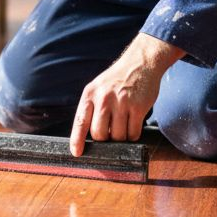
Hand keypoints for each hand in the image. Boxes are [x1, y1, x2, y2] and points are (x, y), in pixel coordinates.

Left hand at [70, 33, 183, 155]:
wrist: (140, 63)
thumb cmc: (116, 79)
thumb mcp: (97, 88)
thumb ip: (91, 108)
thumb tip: (88, 135)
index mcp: (90, 94)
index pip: (80, 122)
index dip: (77, 140)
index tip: (76, 152)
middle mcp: (104, 99)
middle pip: (100, 134)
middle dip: (105, 138)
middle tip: (111, 131)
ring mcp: (122, 103)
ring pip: (118, 137)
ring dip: (121, 137)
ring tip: (123, 125)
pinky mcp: (138, 108)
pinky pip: (133, 133)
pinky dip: (133, 135)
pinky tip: (133, 125)